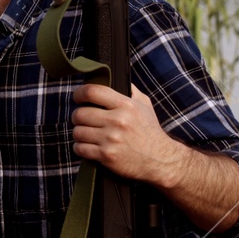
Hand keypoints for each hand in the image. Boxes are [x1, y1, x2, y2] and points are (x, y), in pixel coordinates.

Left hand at [69, 83, 185, 188]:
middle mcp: (118, 120)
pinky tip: (86, 147)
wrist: (160, 160)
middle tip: (82, 120)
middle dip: (77, 117)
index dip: (79, 93)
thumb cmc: (150, 131)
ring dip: (79, 134)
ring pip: (78, 132)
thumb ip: (130, 90)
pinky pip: (80, 148)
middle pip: (80, 114)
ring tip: (86, 134)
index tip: (78, 98)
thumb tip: (114, 77)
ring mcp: (111, 139)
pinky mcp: (107, 155)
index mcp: (126, 105)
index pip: (92, 92)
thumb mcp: (145, 105)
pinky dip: (80, 148)